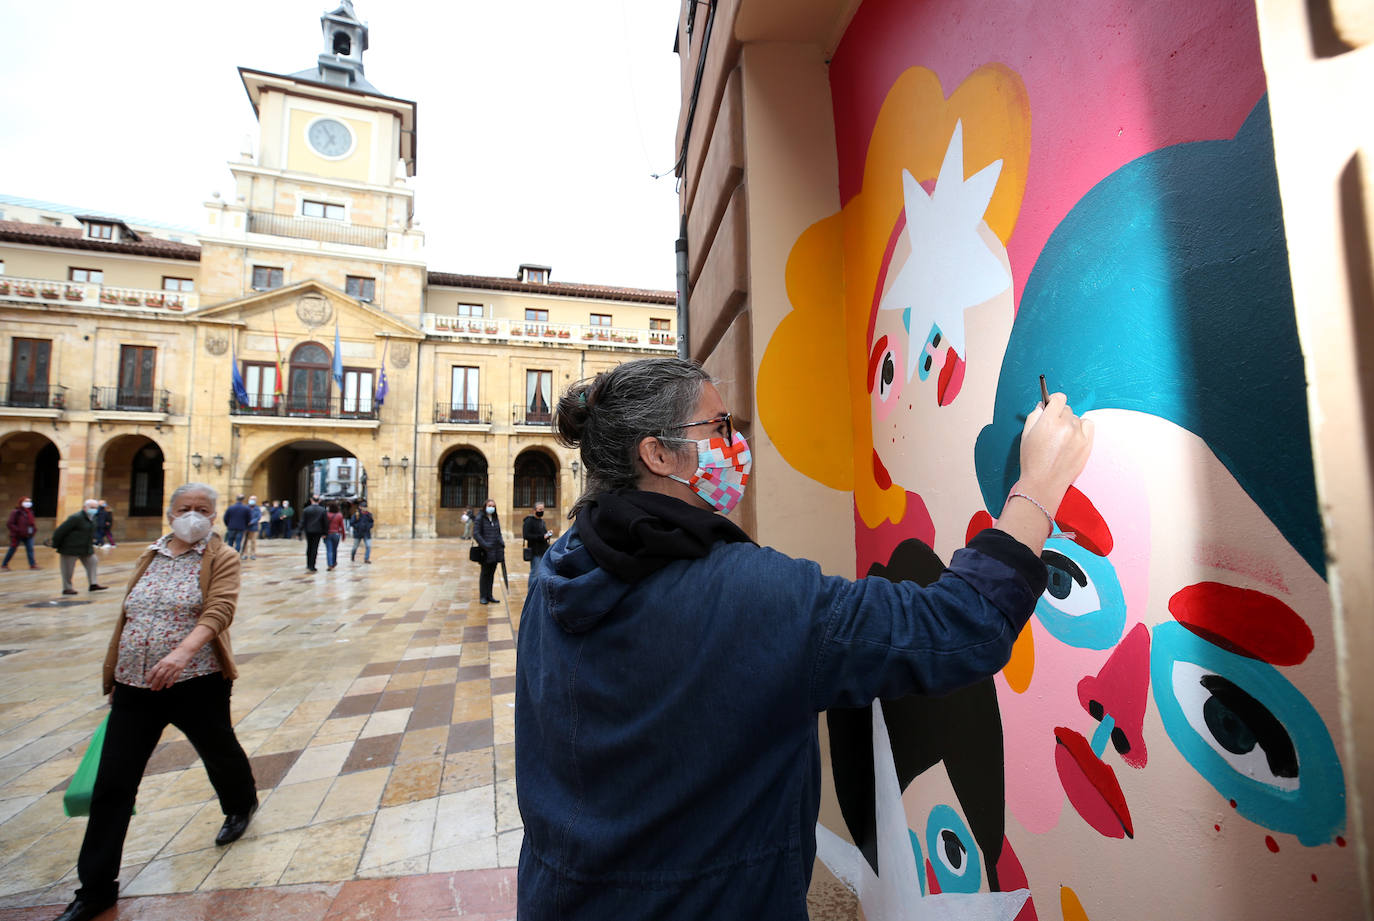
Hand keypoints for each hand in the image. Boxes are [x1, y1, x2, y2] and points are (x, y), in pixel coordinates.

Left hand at [149, 646, 192, 690]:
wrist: (185, 650)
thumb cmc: (175, 655)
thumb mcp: (166, 659)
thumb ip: (161, 665)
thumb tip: (154, 674)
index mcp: (162, 662)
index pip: (153, 670)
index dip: (149, 677)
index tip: (147, 682)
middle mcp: (167, 664)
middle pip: (159, 675)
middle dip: (155, 683)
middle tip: (152, 689)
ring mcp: (174, 667)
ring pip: (166, 678)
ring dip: (161, 684)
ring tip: (158, 689)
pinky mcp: (180, 669)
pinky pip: (174, 677)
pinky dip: (170, 683)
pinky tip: (167, 686)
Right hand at [1017, 392, 1093, 512]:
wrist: (1044, 484)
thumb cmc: (1032, 461)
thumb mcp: (1025, 435)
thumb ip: (1034, 415)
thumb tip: (1043, 406)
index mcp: (1048, 421)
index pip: (1058, 398)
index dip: (1053, 400)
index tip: (1052, 405)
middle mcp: (1065, 426)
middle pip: (1067, 409)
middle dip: (1059, 415)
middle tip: (1052, 428)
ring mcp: (1078, 435)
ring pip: (1076, 418)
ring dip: (1070, 423)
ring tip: (1061, 438)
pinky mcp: (1087, 444)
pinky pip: (1088, 425)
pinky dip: (1082, 428)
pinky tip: (1074, 437)